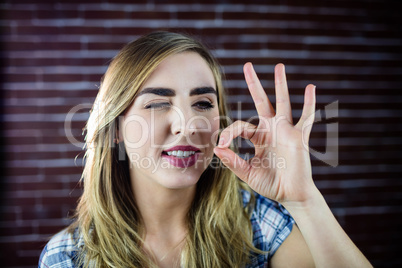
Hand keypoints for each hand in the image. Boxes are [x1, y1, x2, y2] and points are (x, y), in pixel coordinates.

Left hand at [214, 63, 316, 204]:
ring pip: (282, 102)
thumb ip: (233, 162)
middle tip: (247, 65)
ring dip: (280, 84)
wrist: (291, 195)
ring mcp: (286, 131)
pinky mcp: (299, 137)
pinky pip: (306, 118)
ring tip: (279, 66)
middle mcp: (272, 129)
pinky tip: (311, 88)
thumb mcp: (248, 173)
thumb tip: (217, 148)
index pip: (240, 125)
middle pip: (261, 101)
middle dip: (254, 83)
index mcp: (258, 137)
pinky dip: (309, 103)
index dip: (228, 132)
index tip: (221, 144)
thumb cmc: (270, 184)